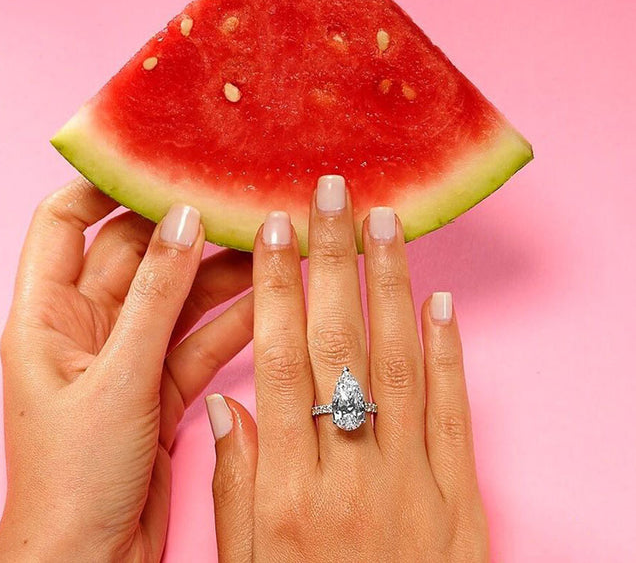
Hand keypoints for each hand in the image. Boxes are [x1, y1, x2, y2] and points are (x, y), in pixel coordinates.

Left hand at [0, 178, 252, 560]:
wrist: (88, 561)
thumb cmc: (73, 478)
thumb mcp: (116, 377)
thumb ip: (155, 296)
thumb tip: (183, 219)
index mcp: (46, 313)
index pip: (63, 221)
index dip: (103, 185)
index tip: (154, 158)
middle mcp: (86, 325)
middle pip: (136, 253)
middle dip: (183, 227)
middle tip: (233, 196)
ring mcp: (127, 353)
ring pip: (177, 294)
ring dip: (218, 271)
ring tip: (265, 238)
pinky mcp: (160, 381)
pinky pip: (199, 336)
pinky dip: (231, 317)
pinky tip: (269, 295)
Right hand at [208, 175, 489, 561]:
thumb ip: (235, 487)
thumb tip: (230, 405)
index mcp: (289, 493)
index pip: (279, 362)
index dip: (276, 289)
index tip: (273, 229)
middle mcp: (351, 474)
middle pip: (338, 344)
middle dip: (331, 259)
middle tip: (332, 193)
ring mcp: (414, 483)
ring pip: (400, 362)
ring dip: (391, 284)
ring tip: (386, 221)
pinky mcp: (462, 500)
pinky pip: (455, 411)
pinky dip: (450, 350)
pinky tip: (441, 299)